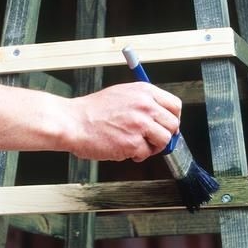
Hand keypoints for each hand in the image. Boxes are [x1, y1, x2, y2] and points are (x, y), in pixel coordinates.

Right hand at [66, 82, 180, 161]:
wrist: (73, 122)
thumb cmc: (92, 111)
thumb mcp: (121, 94)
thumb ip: (142, 102)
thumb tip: (159, 116)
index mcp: (143, 91)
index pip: (175, 105)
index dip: (172, 119)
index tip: (167, 126)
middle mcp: (145, 106)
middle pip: (173, 125)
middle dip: (165, 135)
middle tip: (153, 139)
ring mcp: (140, 125)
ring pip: (164, 141)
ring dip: (153, 147)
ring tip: (137, 145)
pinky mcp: (133, 143)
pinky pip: (146, 154)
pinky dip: (137, 155)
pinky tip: (124, 149)